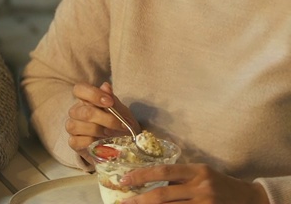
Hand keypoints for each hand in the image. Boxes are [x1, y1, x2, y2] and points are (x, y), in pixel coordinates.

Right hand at [66, 82, 139, 154]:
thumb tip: (106, 86)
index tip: (109, 102)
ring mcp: (73, 127)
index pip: (79, 89)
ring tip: (111, 134)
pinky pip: (75, 141)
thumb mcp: (121, 112)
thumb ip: (113, 101)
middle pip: (83, 112)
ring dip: (97, 131)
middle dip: (105, 119)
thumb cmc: (119, 125)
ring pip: (76, 126)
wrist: (123, 146)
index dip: (93, 94)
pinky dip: (90, 142)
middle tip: (120, 125)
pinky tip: (101, 143)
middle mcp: (77, 112)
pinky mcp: (73, 142)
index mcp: (87, 100)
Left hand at [119, 163, 269, 203]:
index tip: (124, 180)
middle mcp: (201, 187)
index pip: (163, 171)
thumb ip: (179, 177)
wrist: (249, 199)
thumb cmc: (219, 183)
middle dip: (139, 200)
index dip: (141, 175)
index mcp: (197, 171)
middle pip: (163, 195)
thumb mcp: (201, 173)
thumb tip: (148, 181)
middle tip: (123, 203)